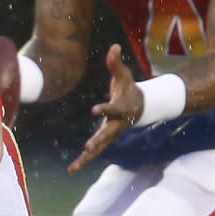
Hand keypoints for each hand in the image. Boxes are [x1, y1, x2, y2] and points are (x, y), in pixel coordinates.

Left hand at [69, 44, 144, 172]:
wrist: (141, 106)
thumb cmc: (129, 88)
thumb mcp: (124, 75)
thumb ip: (116, 63)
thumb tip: (113, 46)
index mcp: (120, 109)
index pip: (111, 109)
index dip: (104, 109)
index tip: (94, 110)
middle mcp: (116, 124)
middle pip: (106, 134)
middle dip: (97, 140)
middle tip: (87, 147)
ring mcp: (111, 134)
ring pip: (99, 148)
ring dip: (86, 158)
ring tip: (72, 169)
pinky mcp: (105, 139)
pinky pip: (94, 152)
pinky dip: (84, 160)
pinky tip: (72, 169)